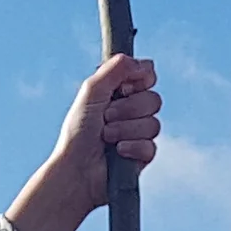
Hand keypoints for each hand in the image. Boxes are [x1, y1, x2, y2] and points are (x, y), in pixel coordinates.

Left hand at [6, 54, 160, 230]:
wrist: (76, 168)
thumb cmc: (78, 131)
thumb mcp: (91, 91)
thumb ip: (114, 69)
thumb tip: (141, 62)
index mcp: (120, 91)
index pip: (147, 74)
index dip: (141, 78)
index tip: (124, 86)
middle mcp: (132, 110)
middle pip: (154, 99)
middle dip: (128, 108)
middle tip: (106, 116)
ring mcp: (139, 133)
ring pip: (153, 123)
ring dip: (126, 129)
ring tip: (106, 137)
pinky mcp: (143, 156)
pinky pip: (151, 146)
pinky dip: (131, 148)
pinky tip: (117, 153)